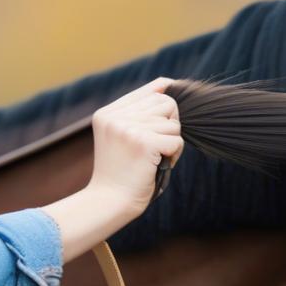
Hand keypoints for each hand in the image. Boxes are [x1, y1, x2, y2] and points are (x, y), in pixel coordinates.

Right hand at [87, 77, 183, 216]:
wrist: (108, 201)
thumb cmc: (120, 173)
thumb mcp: (122, 137)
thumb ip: (139, 113)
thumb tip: (166, 84)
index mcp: (108, 113)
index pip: (148, 91)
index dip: (166, 93)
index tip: (174, 94)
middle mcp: (116, 117)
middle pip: (166, 104)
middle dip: (170, 125)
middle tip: (159, 145)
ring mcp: (128, 128)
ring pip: (173, 124)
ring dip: (171, 143)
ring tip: (154, 159)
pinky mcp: (143, 143)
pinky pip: (177, 141)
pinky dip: (174, 155)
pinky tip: (157, 165)